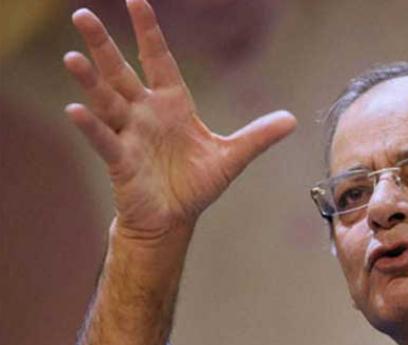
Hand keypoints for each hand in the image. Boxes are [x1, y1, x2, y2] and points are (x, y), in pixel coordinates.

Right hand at [64, 0, 295, 240]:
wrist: (174, 219)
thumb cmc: (195, 184)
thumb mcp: (232, 157)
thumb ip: (258, 136)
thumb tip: (293, 119)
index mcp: (172, 105)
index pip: (158, 61)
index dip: (148, 32)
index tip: (136, 1)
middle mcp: (145, 114)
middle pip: (120, 73)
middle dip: (103, 45)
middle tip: (82, 14)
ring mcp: (130, 135)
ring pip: (106, 101)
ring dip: (90, 80)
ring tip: (72, 57)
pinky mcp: (121, 162)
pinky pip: (104, 140)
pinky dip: (90, 126)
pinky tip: (74, 110)